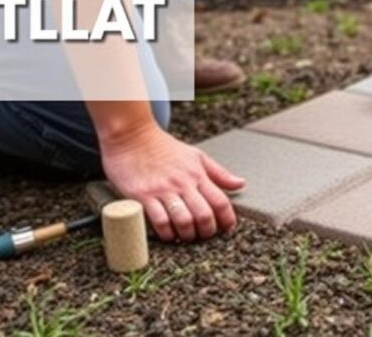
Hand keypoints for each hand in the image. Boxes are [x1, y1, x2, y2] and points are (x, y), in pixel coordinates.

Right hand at [99, 121, 245, 241]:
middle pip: (204, 215)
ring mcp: (163, 190)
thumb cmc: (163, 147)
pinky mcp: (143, 196)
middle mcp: (183, 183)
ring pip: (184, 221)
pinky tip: (168, 234)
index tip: (227, 228)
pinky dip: (167, 233)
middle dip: (208, 232)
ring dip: (188, 235)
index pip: (221, 202)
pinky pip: (159, 220)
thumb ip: (219, 172)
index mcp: (198, 174)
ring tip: (186, 236)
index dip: (228, 219)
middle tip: (204, 235)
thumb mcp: (196, 155)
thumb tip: (240, 184)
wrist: (131, 135)